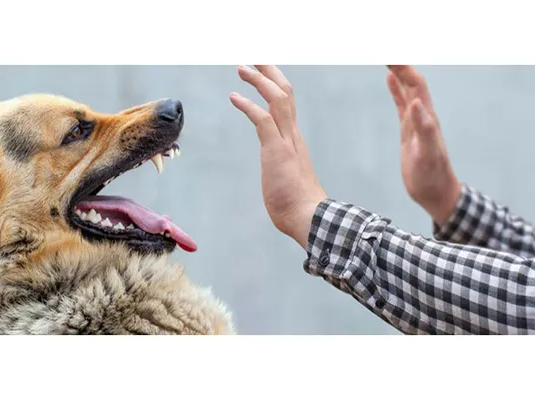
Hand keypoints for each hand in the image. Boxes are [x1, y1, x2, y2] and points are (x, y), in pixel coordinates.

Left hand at [230, 65, 326, 248]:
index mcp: (294, 139)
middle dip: (270, 72)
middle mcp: (293, 135)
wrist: (308, 217)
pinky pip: (262, 120)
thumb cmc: (297, 204)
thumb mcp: (286, 178)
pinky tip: (234, 97)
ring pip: (277, 99)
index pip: (287, 103)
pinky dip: (248, 105)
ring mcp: (287, 141)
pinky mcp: (277, 151)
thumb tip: (278, 173)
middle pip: (285, 92)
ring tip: (242, 68)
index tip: (263, 72)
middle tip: (256, 57)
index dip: (274, 85)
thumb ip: (282, 167)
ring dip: (259, 81)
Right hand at [387, 65, 461, 225]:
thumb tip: (416, 103)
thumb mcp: (427, 153)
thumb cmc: (432, 176)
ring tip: (387, 57)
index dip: (405, 70)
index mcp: (427, 118)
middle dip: (401, 65)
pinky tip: (389, 81)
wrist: (435, 192)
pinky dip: (396, 91)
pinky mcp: (409, 131)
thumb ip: (424, 128)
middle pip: (412, 82)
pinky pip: (401, 105)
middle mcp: (423, 116)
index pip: (416, 85)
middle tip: (384, 51)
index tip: (390, 57)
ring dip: (399, 73)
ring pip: (407, 90)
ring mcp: (415, 122)